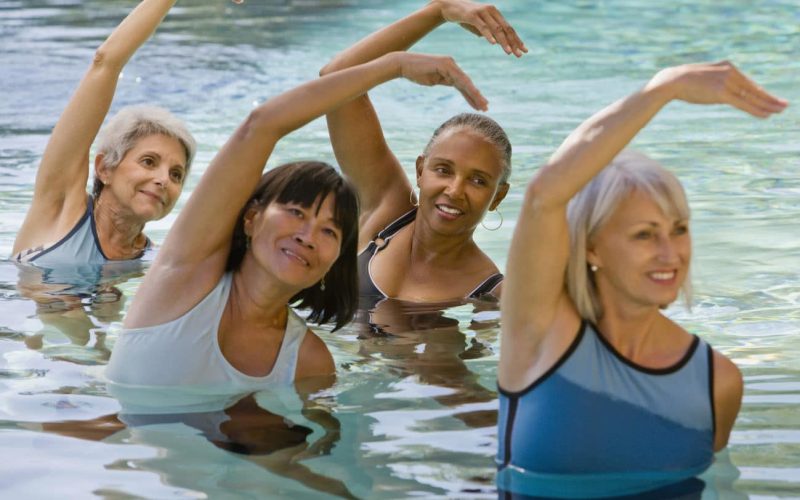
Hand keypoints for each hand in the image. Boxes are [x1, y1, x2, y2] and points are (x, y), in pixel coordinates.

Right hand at [395, 52, 487, 110]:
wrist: (403, 64)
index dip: (471, 95)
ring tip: (483, 106)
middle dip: (477, 96)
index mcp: (450, 68)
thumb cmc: (416, 72)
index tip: (479, 105)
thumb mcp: (433, 79)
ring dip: (475, 95)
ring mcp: (450, 64)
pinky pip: (459, 80)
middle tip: (486, 107)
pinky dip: (467, 89)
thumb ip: (445, 80)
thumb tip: (454, 84)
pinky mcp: (445, 65)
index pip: (463, 84)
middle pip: (467, 83)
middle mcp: (452, 65)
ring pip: (465, 82)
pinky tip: (474, 97)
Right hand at [433, 0, 527, 56]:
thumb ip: (489, 32)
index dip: (517, 40)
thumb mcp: (480, 26)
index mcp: (495, 14)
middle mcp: (492, 11)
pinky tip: (493, 44)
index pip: (509, 29)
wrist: (448, 6)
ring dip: (503, 42)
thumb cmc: (465, 18)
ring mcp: (483, 12)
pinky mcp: (473, 15)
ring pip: (496, 29)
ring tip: (509, 52)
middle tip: (519, 55)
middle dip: (513, 43)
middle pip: (506, 29)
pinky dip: (488, 35)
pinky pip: (482, 26)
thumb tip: (497, 41)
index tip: (524, 51)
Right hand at [647, 61, 787, 117]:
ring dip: (767, 105)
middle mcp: (730, 72)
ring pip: (751, 96)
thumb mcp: (704, 79)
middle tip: (784, 105)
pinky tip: (766, 115)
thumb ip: (716, 82)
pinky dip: (755, 109)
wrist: (672, 81)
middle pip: (754, 88)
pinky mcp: (722, 92)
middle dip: (770, 98)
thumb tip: (719, 91)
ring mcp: (727, 81)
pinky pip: (743, 103)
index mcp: (727, 66)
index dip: (760, 92)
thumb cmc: (684, 82)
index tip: (770, 99)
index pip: (748, 83)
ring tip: (779, 111)